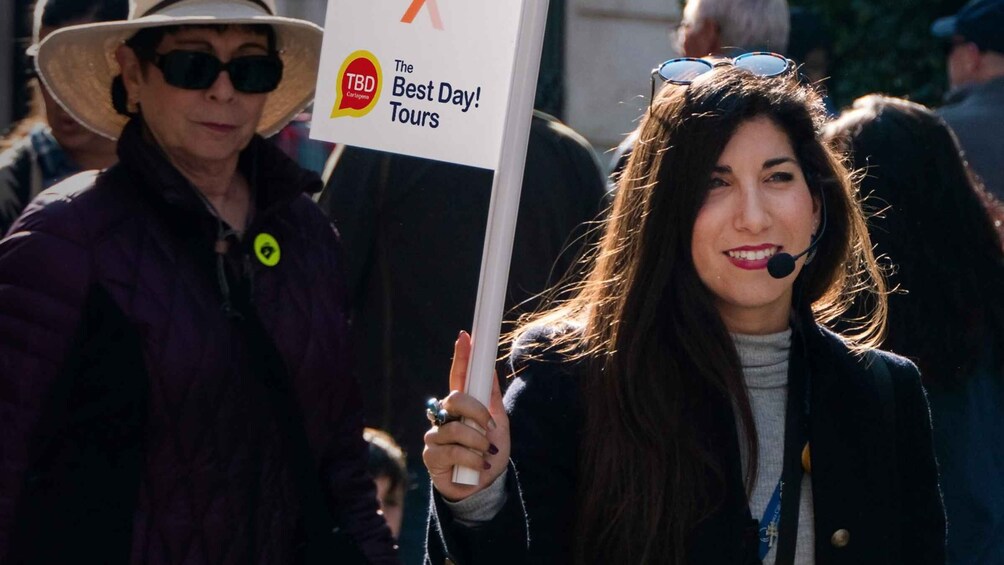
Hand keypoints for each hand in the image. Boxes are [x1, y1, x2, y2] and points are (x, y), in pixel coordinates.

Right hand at [423, 331, 510, 501]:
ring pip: (456, 427)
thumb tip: (490, 369)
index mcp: (462, 406)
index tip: (465, 336)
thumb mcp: (499, 425)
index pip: (458, 376)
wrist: (485, 488)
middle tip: (490, 427)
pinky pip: (453, 450)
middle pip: (455, 398)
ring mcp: (435, 435)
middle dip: (477, 412)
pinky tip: (478, 466)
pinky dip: (472, 459)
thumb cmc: (490, 454)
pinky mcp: (431, 455)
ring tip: (486, 453)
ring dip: (478, 442)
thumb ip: (492, 400)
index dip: (461, 357)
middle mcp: (444, 416)